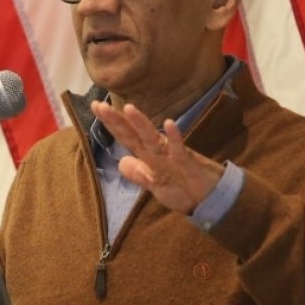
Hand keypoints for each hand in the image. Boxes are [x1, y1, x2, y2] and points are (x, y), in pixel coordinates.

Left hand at [90, 100, 224, 213]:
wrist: (208, 200)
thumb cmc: (183, 190)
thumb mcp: (154, 185)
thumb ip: (138, 173)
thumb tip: (120, 162)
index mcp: (148, 156)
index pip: (126, 137)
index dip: (111, 124)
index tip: (95, 107)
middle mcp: (157, 152)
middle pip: (133, 134)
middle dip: (117, 121)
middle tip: (99, 105)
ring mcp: (171, 155)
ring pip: (152, 137)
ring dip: (141, 123)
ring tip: (127, 108)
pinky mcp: (187, 161)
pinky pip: (179, 148)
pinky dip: (174, 137)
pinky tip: (170, 123)